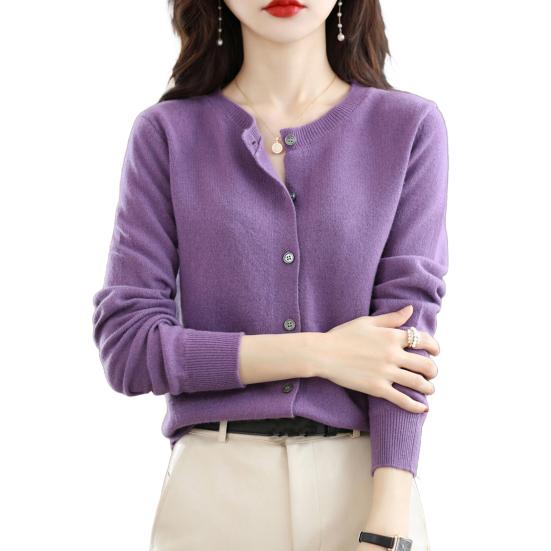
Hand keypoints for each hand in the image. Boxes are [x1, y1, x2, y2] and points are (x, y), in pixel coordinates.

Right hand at [314, 305, 438, 412]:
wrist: (323, 353)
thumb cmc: (343, 335)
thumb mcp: (368, 322)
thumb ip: (391, 318)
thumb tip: (410, 309)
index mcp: (391, 336)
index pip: (423, 340)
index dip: (434, 346)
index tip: (435, 351)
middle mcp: (392, 354)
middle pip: (425, 364)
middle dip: (433, 370)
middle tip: (431, 373)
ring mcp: (386, 373)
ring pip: (418, 383)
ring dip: (428, 387)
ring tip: (428, 388)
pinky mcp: (377, 388)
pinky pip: (402, 400)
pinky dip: (415, 405)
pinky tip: (422, 407)